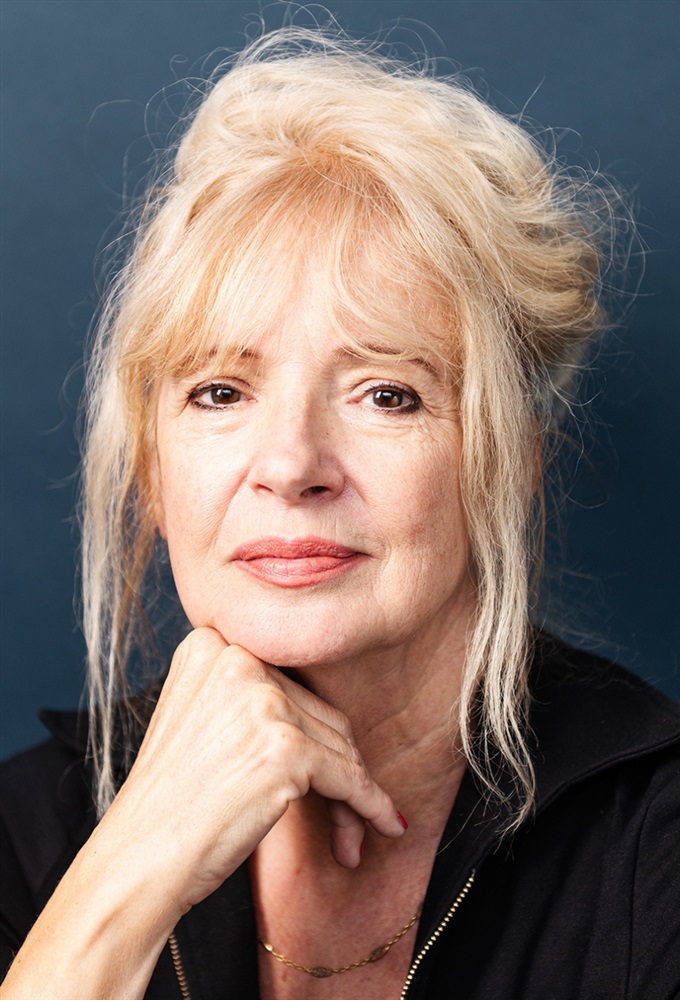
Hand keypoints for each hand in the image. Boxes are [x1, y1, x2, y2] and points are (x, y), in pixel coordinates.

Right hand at [104, 627, 404, 914]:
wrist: (137, 859)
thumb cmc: (168, 803)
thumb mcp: (198, 720)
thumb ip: (247, 696)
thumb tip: (331, 718)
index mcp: (209, 644)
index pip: (287, 683)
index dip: (309, 732)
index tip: (319, 769)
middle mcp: (236, 659)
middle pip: (318, 712)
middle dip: (334, 767)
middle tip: (339, 815)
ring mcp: (261, 701)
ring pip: (339, 746)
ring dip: (351, 795)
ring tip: (350, 837)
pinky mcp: (286, 747)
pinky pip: (351, 779)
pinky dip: (372, 806)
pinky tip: (388, 824)